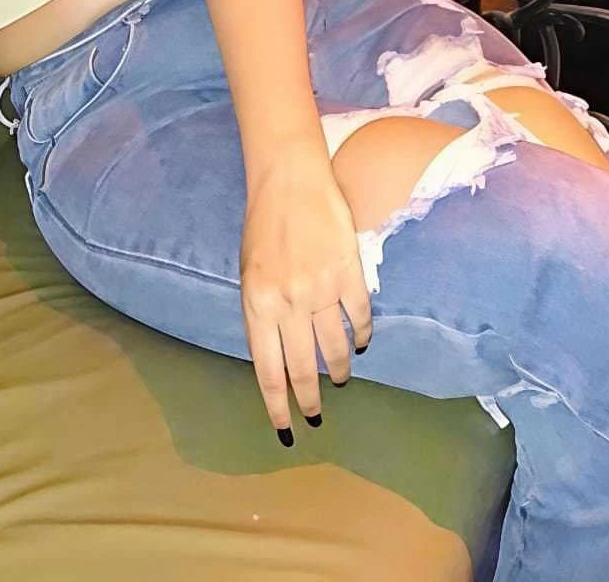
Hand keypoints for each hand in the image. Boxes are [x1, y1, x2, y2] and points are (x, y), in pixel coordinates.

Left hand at [240, 141, 371, 444]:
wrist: (290, 180)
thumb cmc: (262, 224)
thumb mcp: (248, 272)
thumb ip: (262, 311)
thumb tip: (277, 350)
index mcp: (257, 303)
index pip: (267, 369)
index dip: (276, 404)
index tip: (284, 428)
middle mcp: (288, 303)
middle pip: (303, 367)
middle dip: (310, 398)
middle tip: (317, 415)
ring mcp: (322, 290)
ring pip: (336, 348)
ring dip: (339, 369)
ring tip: (341, 379)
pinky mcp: (350, 274)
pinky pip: (359, 318)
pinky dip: (361, 336)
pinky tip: (360, 344)